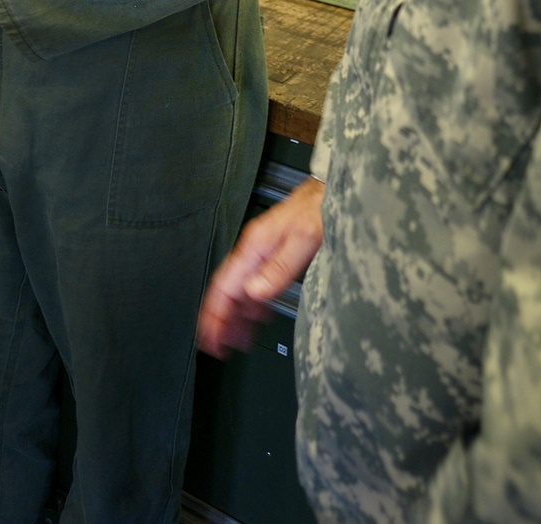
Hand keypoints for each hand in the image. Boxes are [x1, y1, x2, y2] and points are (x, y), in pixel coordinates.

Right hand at [197, 176, 323, 358]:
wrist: (330, 192)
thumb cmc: (319, 207)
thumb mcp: (303, 239)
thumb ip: (279, 267)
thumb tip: (254, 292)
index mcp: (255, 246)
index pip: (224, 285)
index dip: (214, 312)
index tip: (210, 335)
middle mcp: (255, 249)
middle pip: (228, 290)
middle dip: (220, 320)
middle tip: (218, 347)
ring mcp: (262, 253)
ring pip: (240, 291)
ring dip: (235, 317)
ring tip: (234, 343)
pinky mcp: (273, 256)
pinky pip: (255, 286)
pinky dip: (251, 307)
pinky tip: (254, 321)